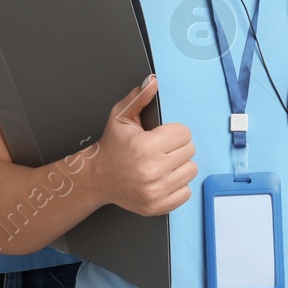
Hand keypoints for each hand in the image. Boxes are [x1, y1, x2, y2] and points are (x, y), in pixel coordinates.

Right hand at [91, 77, 196, 216]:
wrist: (97, 178)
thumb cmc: (112, 147)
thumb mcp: (121, 116)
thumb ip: (139, 97)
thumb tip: (153, 81)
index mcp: (146, 146)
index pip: (184, 134)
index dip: (174, 132)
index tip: (163, 136)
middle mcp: (152, 171)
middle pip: (190, 151)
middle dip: (177, 148)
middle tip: (161, 150)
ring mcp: (155, 191)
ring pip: (191, 171)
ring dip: (179, 166)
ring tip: (162, 164)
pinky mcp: (157, 206)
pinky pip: (186, 193)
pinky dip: (177, 186)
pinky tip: (163, 179)